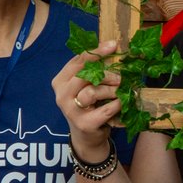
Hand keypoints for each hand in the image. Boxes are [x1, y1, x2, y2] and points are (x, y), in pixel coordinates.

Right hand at [53, 41, 122, 157]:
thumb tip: (113, 48)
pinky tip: (122, 104)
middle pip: (84, 75)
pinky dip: (117, 105)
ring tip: (121, 92)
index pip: (77, 62)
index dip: (96, 52)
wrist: (86, 137)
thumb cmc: (89, 106)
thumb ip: (93, 70)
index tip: (113, 45)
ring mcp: (71, 110)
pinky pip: (105, 109)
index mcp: (60, 81)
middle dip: (106, 74)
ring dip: (112, 90)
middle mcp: (61, 95)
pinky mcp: (84, 124)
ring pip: (92, 92)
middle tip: (120, 78)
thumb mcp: (87, 86)